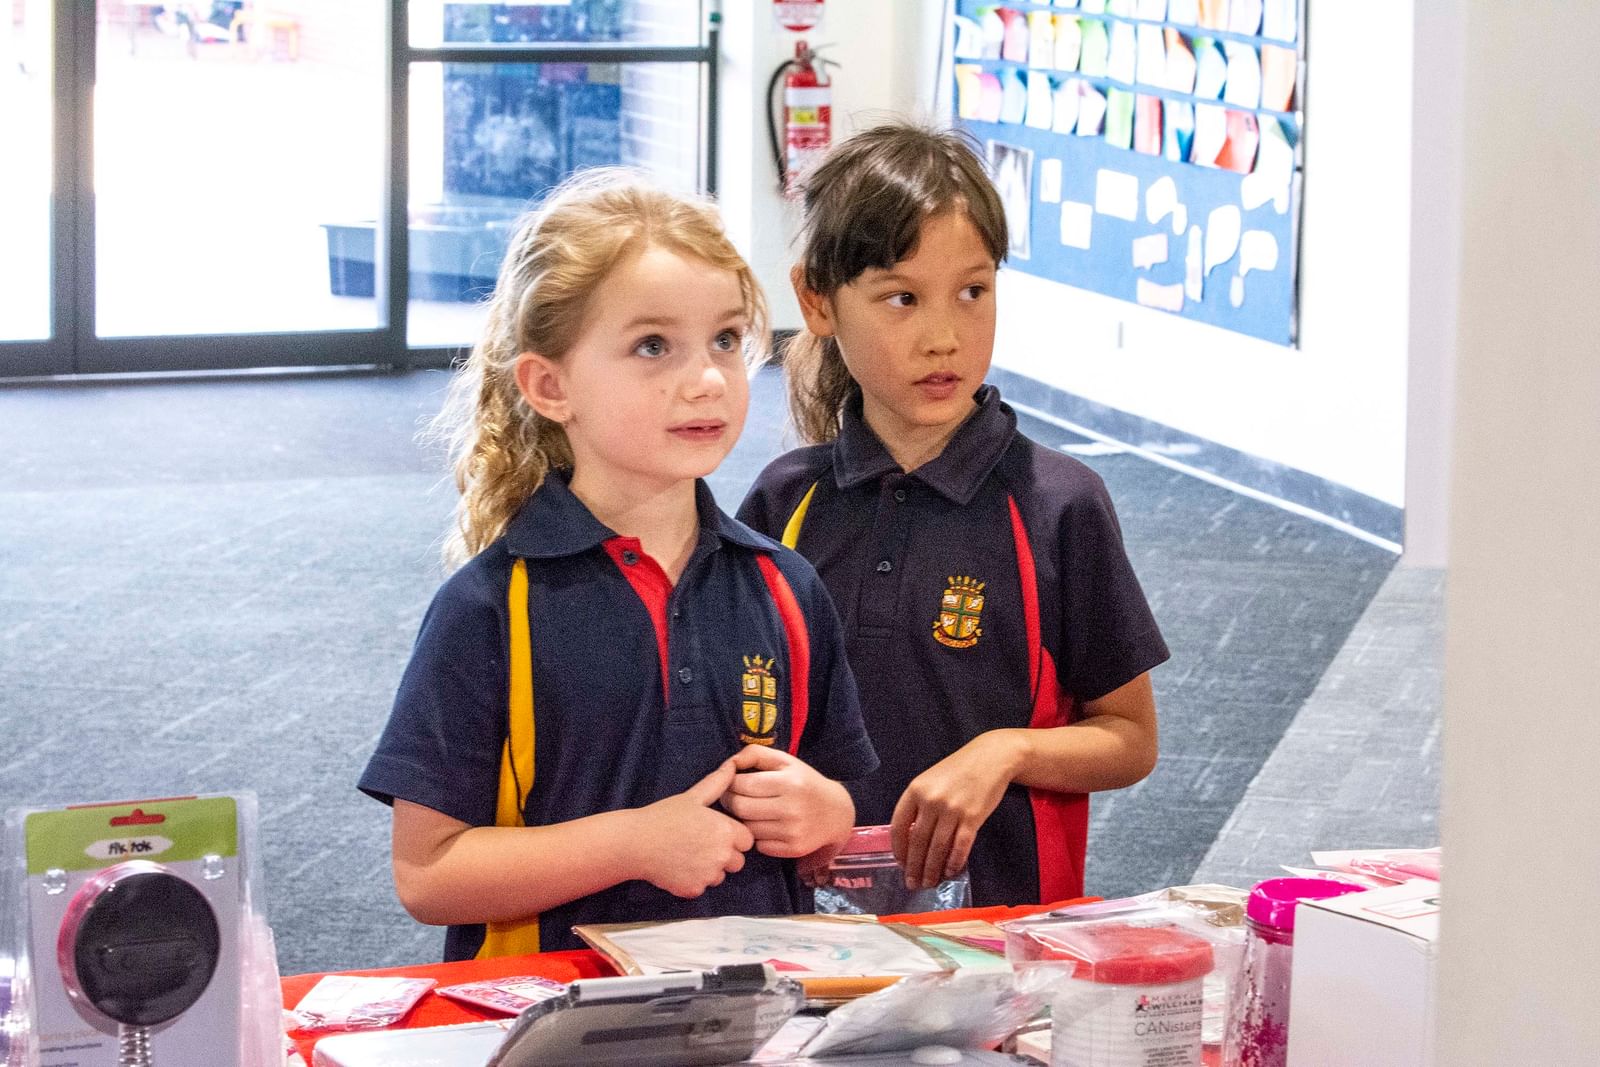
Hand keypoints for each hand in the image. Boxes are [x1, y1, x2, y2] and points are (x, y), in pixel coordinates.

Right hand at [633, 759, 754, 897]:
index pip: (747, 841)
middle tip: (700, 844)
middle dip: (725, 856)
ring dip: (710, 869)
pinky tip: (678, 866)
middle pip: (738, 862)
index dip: (734, 837)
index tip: (716, 833)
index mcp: (726, 831)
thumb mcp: (692, 796)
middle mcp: (722, 855)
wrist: (636, 842)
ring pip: (720, 876)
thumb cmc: (664, 816)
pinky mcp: (694, 890)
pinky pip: (703, 887)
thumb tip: (733, 765)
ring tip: (687, 854)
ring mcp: (708, 875)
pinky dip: (693, 881)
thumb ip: (718, 783)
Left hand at [721, 745, 854, 862]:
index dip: (730, 783)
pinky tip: (766, 826)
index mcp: (788, 782)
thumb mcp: (785, 761)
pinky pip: (760, 845)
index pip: (741, 784)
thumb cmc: (804, 782)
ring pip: (748, 828)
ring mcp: (793, 831)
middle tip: (733, 798)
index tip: (732, 782)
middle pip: (740, 808)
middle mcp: (791, 808)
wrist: (837, 813)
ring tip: (751, 811)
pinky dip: (758, 836)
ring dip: (743, 820)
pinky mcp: (793, 849)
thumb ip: (756, 754)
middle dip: (730, 801)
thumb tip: (730, 764)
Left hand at [890, 732, 1019, 889]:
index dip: (898, 849)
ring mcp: (952, 809)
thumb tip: (911, 840)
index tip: (900, 864)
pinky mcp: (973, 817)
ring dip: (932, 869)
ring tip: (930, 882)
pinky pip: (960, 846)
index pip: (899, 826)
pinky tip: (950, 872)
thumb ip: (919, 805)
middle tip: (912, 883)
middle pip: (918, 841)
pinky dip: (954, 862)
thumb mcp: (930, 781)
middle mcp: (931, 800)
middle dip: (914, 866)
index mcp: (915, 790)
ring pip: (937, 848)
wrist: (991, 758)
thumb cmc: (958, 770)